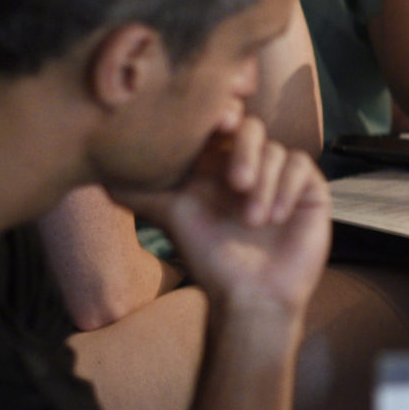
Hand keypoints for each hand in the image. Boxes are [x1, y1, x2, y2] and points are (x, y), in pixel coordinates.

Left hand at [113, 116, 329, 323]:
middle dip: (243, 152)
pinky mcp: (308, 187)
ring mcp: (280, 174)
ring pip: (276, 150)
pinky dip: (286, 189)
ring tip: (253, 221)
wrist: (251, 293)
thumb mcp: (171, 215)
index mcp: (216, 162)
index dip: (218, 116)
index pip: (219, 123)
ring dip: (264, 184)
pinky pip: (300, 167)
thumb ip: (140, 191)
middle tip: (236, 183)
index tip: (216, 126)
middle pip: (250, 128)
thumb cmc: (210, 257)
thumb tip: (100, 172)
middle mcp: (249, 162)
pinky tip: (276, 218)